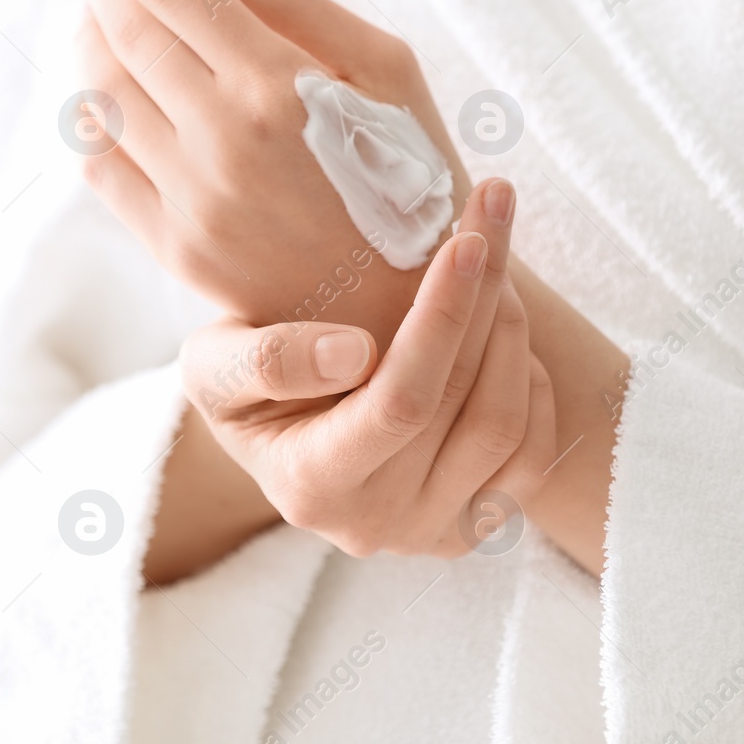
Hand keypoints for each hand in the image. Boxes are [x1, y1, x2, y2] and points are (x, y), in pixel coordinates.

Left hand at [48, 0, 468, 347]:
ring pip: (100, 95)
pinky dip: (89, 115)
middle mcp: (225, 142)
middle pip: (122, 32)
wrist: (414, 305)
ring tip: (104, 16)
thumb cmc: (412, 171)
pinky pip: (100, 167)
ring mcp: (194, 201)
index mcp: (281, 86)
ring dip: (89, 39)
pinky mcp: (177, 249)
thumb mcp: (386, 65)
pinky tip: (106, 94)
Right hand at [176, 178, 554, 558]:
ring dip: (513, 332)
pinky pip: (532, 459)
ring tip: (493, 266)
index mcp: (312, 485)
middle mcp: (378, 524)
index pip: (401, 401)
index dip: (444, 318)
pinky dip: (531, 385)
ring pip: (507, 426)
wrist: (273, 437)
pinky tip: (503, 334)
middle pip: (465, 403)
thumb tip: (353, 353)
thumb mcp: (211, 365)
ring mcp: (430, 532)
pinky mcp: (470, 525)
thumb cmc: (241, 386)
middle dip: (489, 296)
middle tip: (494, 211)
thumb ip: (266, 360)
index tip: (467, 240)